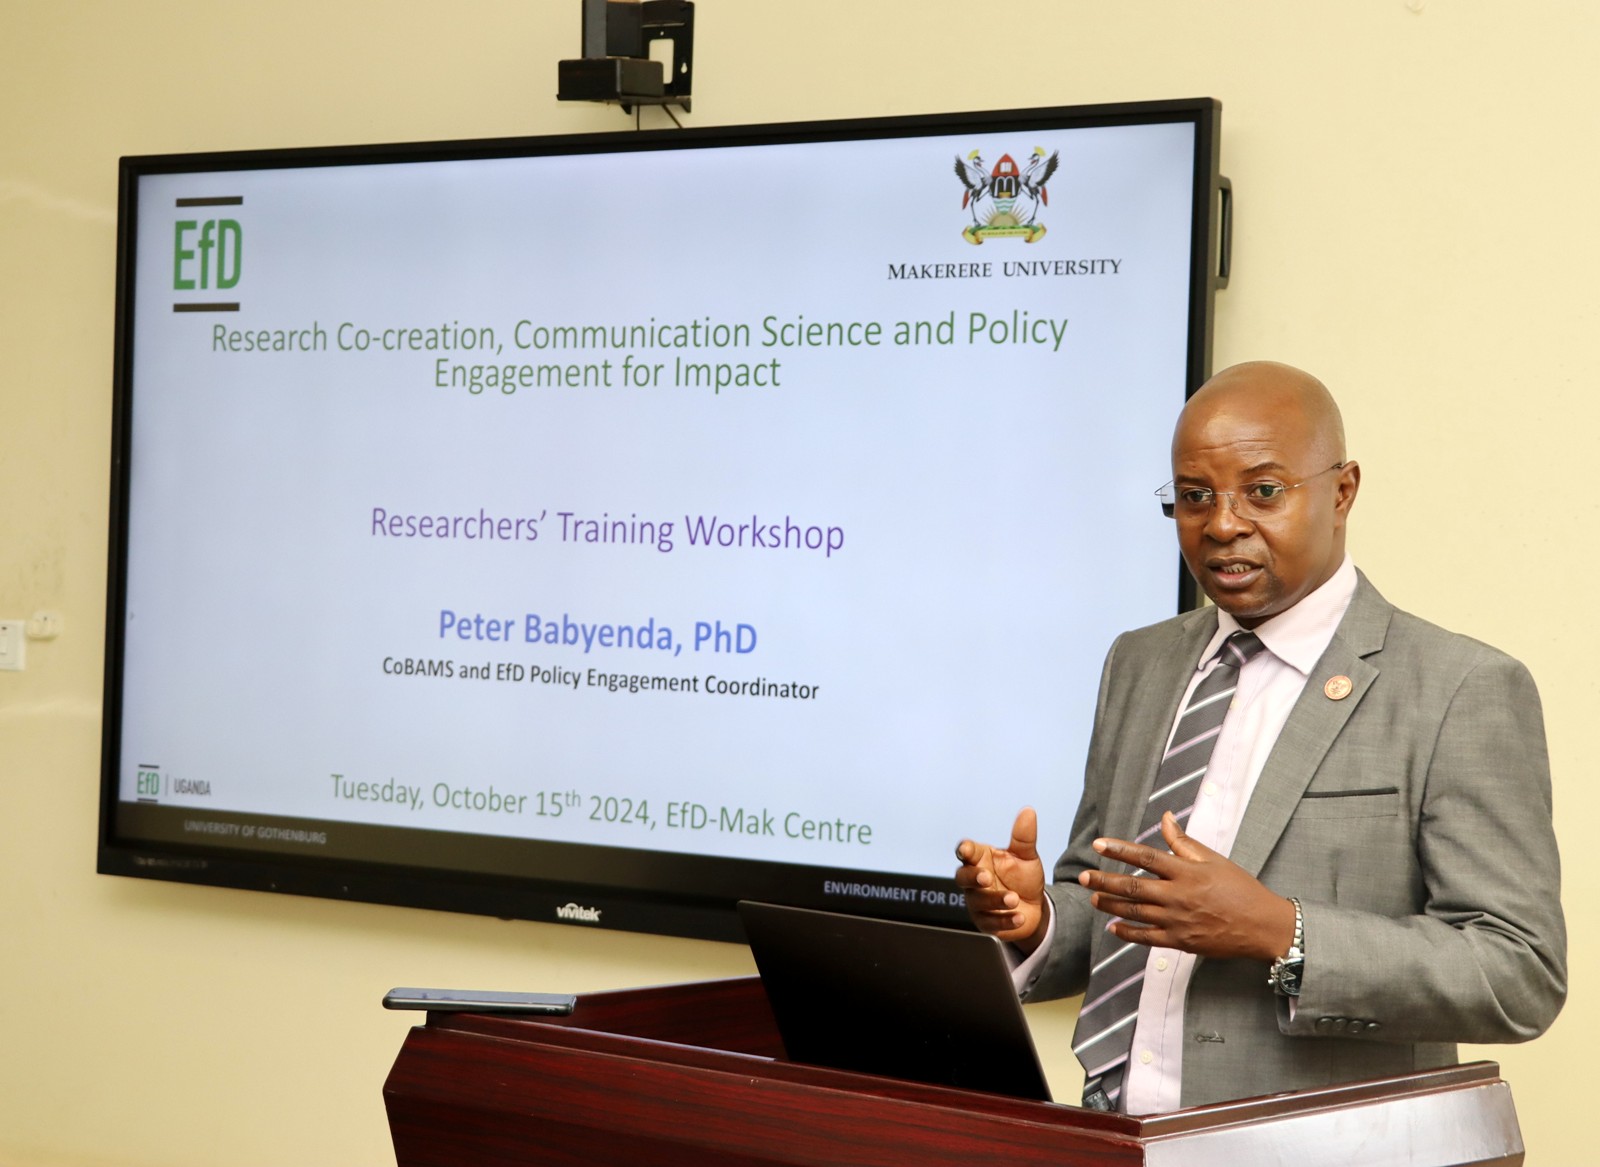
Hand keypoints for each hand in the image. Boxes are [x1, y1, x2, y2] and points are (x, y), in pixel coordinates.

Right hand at [954, 807, 1047, 950]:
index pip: (967, 852)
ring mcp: (977, 902)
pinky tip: (1019, 917)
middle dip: (972, 877)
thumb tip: (1028, 811)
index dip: (964, 850)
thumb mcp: (1027, 857)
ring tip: (1014, 899)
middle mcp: (975, 881)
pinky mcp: (986, 923)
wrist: (1036, 908)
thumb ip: (1024, 837)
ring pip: (978, 901)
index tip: (966, 850)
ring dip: (995, 900)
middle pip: (963, 877)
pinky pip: (991, 923)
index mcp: (981, 859)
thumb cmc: (1024, 878)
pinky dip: (1005, 921)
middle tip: (987, 878)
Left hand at [1078, 812, 1294, 961]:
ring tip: (1093, 898)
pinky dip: (1127, 933)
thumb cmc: (1241, 889)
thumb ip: (1184, 842)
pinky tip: (1113, 927)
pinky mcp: (1180, 942)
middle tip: (1083, 877)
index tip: (1099, 845)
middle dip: (1104, 881)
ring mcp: (1177, 921)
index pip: (1145, 856)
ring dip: (1110, 905)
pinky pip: (1147, 938)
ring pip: (1134, 912)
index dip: (1119, 850)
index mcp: (1186, 872)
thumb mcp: (1214, 860)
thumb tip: (1165, 818)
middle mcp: (1177, 896)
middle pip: (1132, 887)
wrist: (1263, 926)